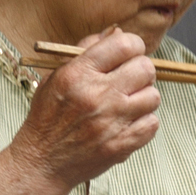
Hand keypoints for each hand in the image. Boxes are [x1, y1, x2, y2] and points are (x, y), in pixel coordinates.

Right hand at [10, 28, 159, 194]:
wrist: (42, 162)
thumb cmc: (48, 118)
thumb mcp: (56, 76)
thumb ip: (86, 51)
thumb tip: (116, 32)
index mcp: (78, 74)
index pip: (124, 44)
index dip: (133, 45)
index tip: (129, 53)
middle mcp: (97, 96)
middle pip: (146, 68)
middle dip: (140, 70)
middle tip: (130, 79)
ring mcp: (112, 122)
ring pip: (153, 96)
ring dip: (143, 97)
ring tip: (127, 103)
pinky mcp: (122, 145)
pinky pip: (152, 123)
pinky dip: (144, 121)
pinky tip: (128, 122)